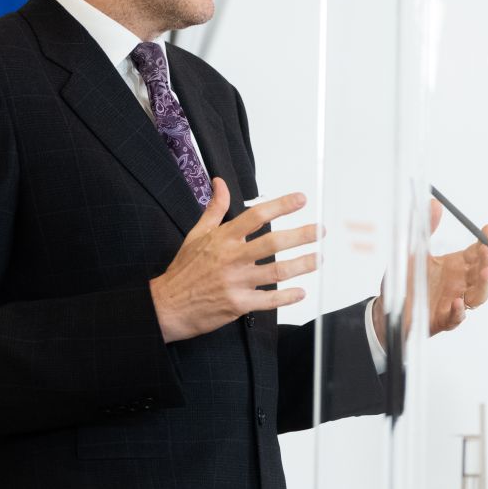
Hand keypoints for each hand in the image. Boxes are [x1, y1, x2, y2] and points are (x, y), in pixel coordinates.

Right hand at [149, 180, 317, 342]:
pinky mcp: (238, 304)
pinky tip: (301, 292)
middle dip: (301, 235)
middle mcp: (231, 258)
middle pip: (273, 242)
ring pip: (277, 271)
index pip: (256, 216)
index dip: (281, 206)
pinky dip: (287, 297)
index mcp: (223, 239)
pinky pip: (269, 300)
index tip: (301, 200)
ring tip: (319, 258)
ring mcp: (236, 282)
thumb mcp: (196, 235)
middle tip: (320, 230)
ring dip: (302, 265)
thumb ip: (214, 209)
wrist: (167, 306)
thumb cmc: (184, 270)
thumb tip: (220, 183)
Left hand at [373, 200, 487, 344]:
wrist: (389, 307)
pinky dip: (459, 311)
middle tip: (487, 252)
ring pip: (478, 296)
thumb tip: (435, 203)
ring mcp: (454, 302)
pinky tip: (457, 302)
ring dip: (483, 286)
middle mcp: (460, 283)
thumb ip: (425, 228)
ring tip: (484, 274)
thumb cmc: (406, 279)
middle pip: (483, 273)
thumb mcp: (414, 251)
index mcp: (457, 265)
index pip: (478, 252)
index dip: (485, 241)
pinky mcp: (443, 320)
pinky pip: (456, 318)